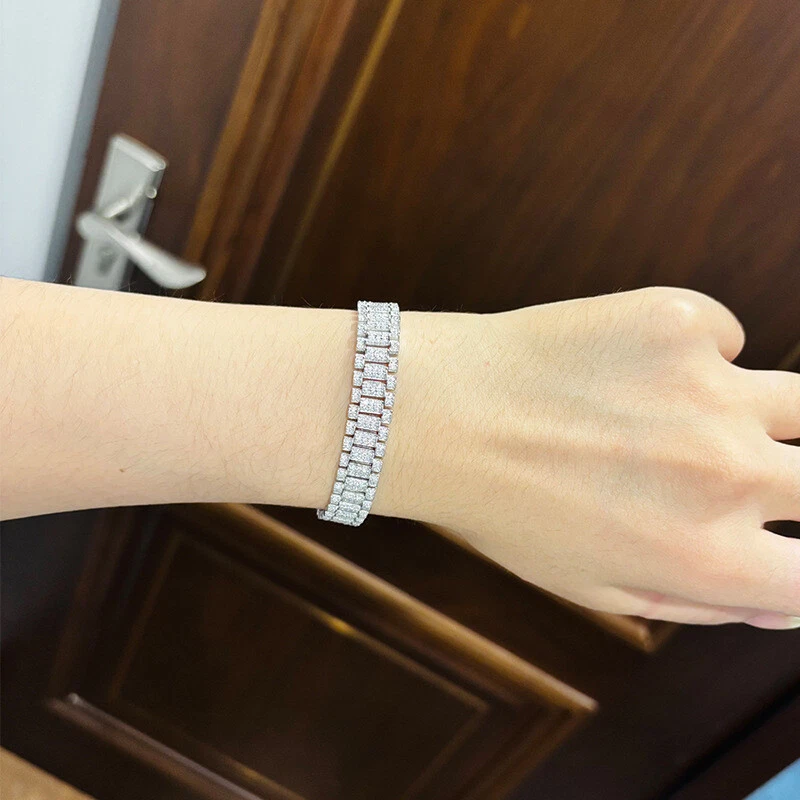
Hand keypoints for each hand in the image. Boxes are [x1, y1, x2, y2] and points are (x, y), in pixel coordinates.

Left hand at [377, 287, 799, 628]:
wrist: (436, 414)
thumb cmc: (506, 509)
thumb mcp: (594, 586)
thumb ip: (698, 603)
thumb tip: (779, 601)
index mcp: (707, 558)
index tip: (778, 543)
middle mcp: (727, 474)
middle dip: (795, 487)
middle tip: (716, 471)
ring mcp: (710, 389)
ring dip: (766, 418)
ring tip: (687, 418)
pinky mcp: (677, 321)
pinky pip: (727, 335)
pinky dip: (700, 353)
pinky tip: (638, 366)